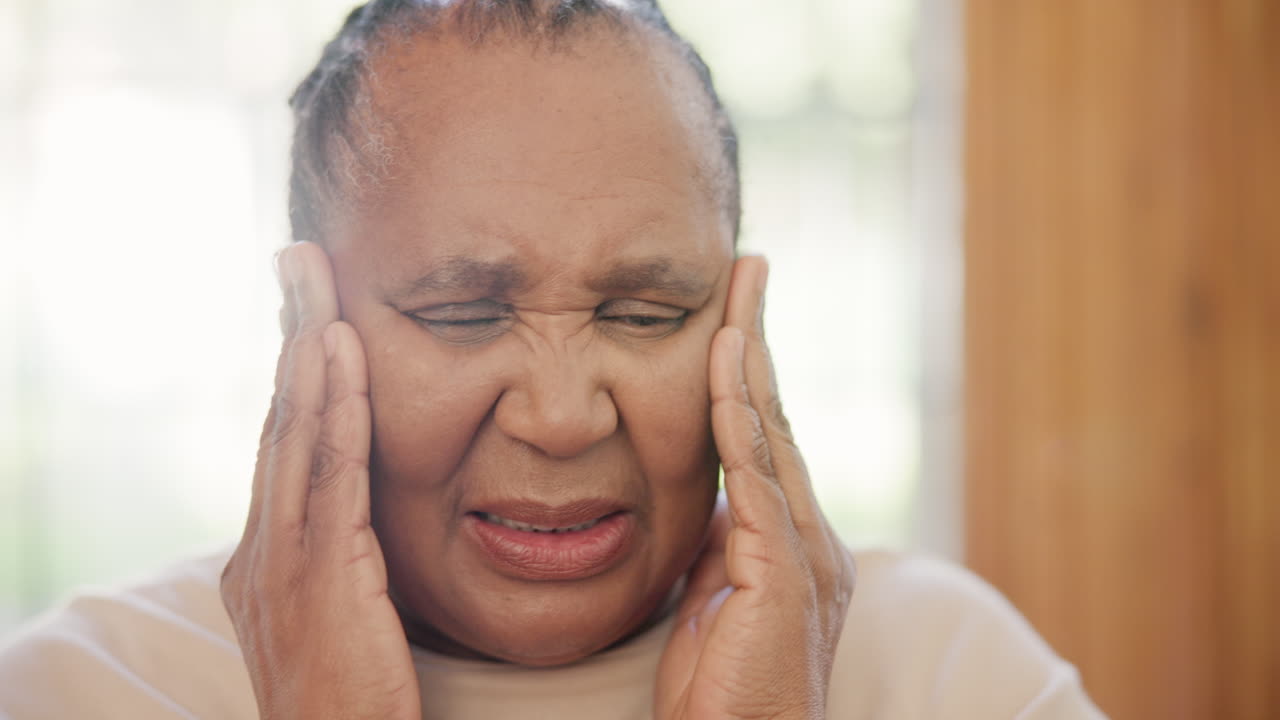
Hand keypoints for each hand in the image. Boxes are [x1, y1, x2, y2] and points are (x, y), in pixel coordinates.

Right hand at [220, 243, 419, 719]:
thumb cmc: (349, 702)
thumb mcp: (336, 617)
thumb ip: (340, 558)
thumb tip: (357, 512)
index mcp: (265, 556)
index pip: (283, 444)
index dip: (296, 372)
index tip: (309, 309)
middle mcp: (262, 549)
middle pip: (279, 419)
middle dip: (291, 335)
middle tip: (300, 260)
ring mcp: (283, 561)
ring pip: (295, 433)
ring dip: (308, 350)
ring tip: (316, 281)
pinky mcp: (319, 575)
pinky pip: (329, 474)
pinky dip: (333, 407)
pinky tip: (340, 355)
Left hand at [655, 256, 855, 719]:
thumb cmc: (727, 692)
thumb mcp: (713, 601)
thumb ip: (719, 546)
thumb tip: (709, 502)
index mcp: (794, 541)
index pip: (767, 436)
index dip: (749, 373)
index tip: (732, 315)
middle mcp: (812, 536)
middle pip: (778, 416)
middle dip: (760, 340)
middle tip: (747, 270)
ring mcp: (805, 553)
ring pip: (772, 433)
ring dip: (751, 357)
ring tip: (739, 292)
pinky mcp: (786, 574)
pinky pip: (757, 478)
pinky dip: (740, 415)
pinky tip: (727, 363)